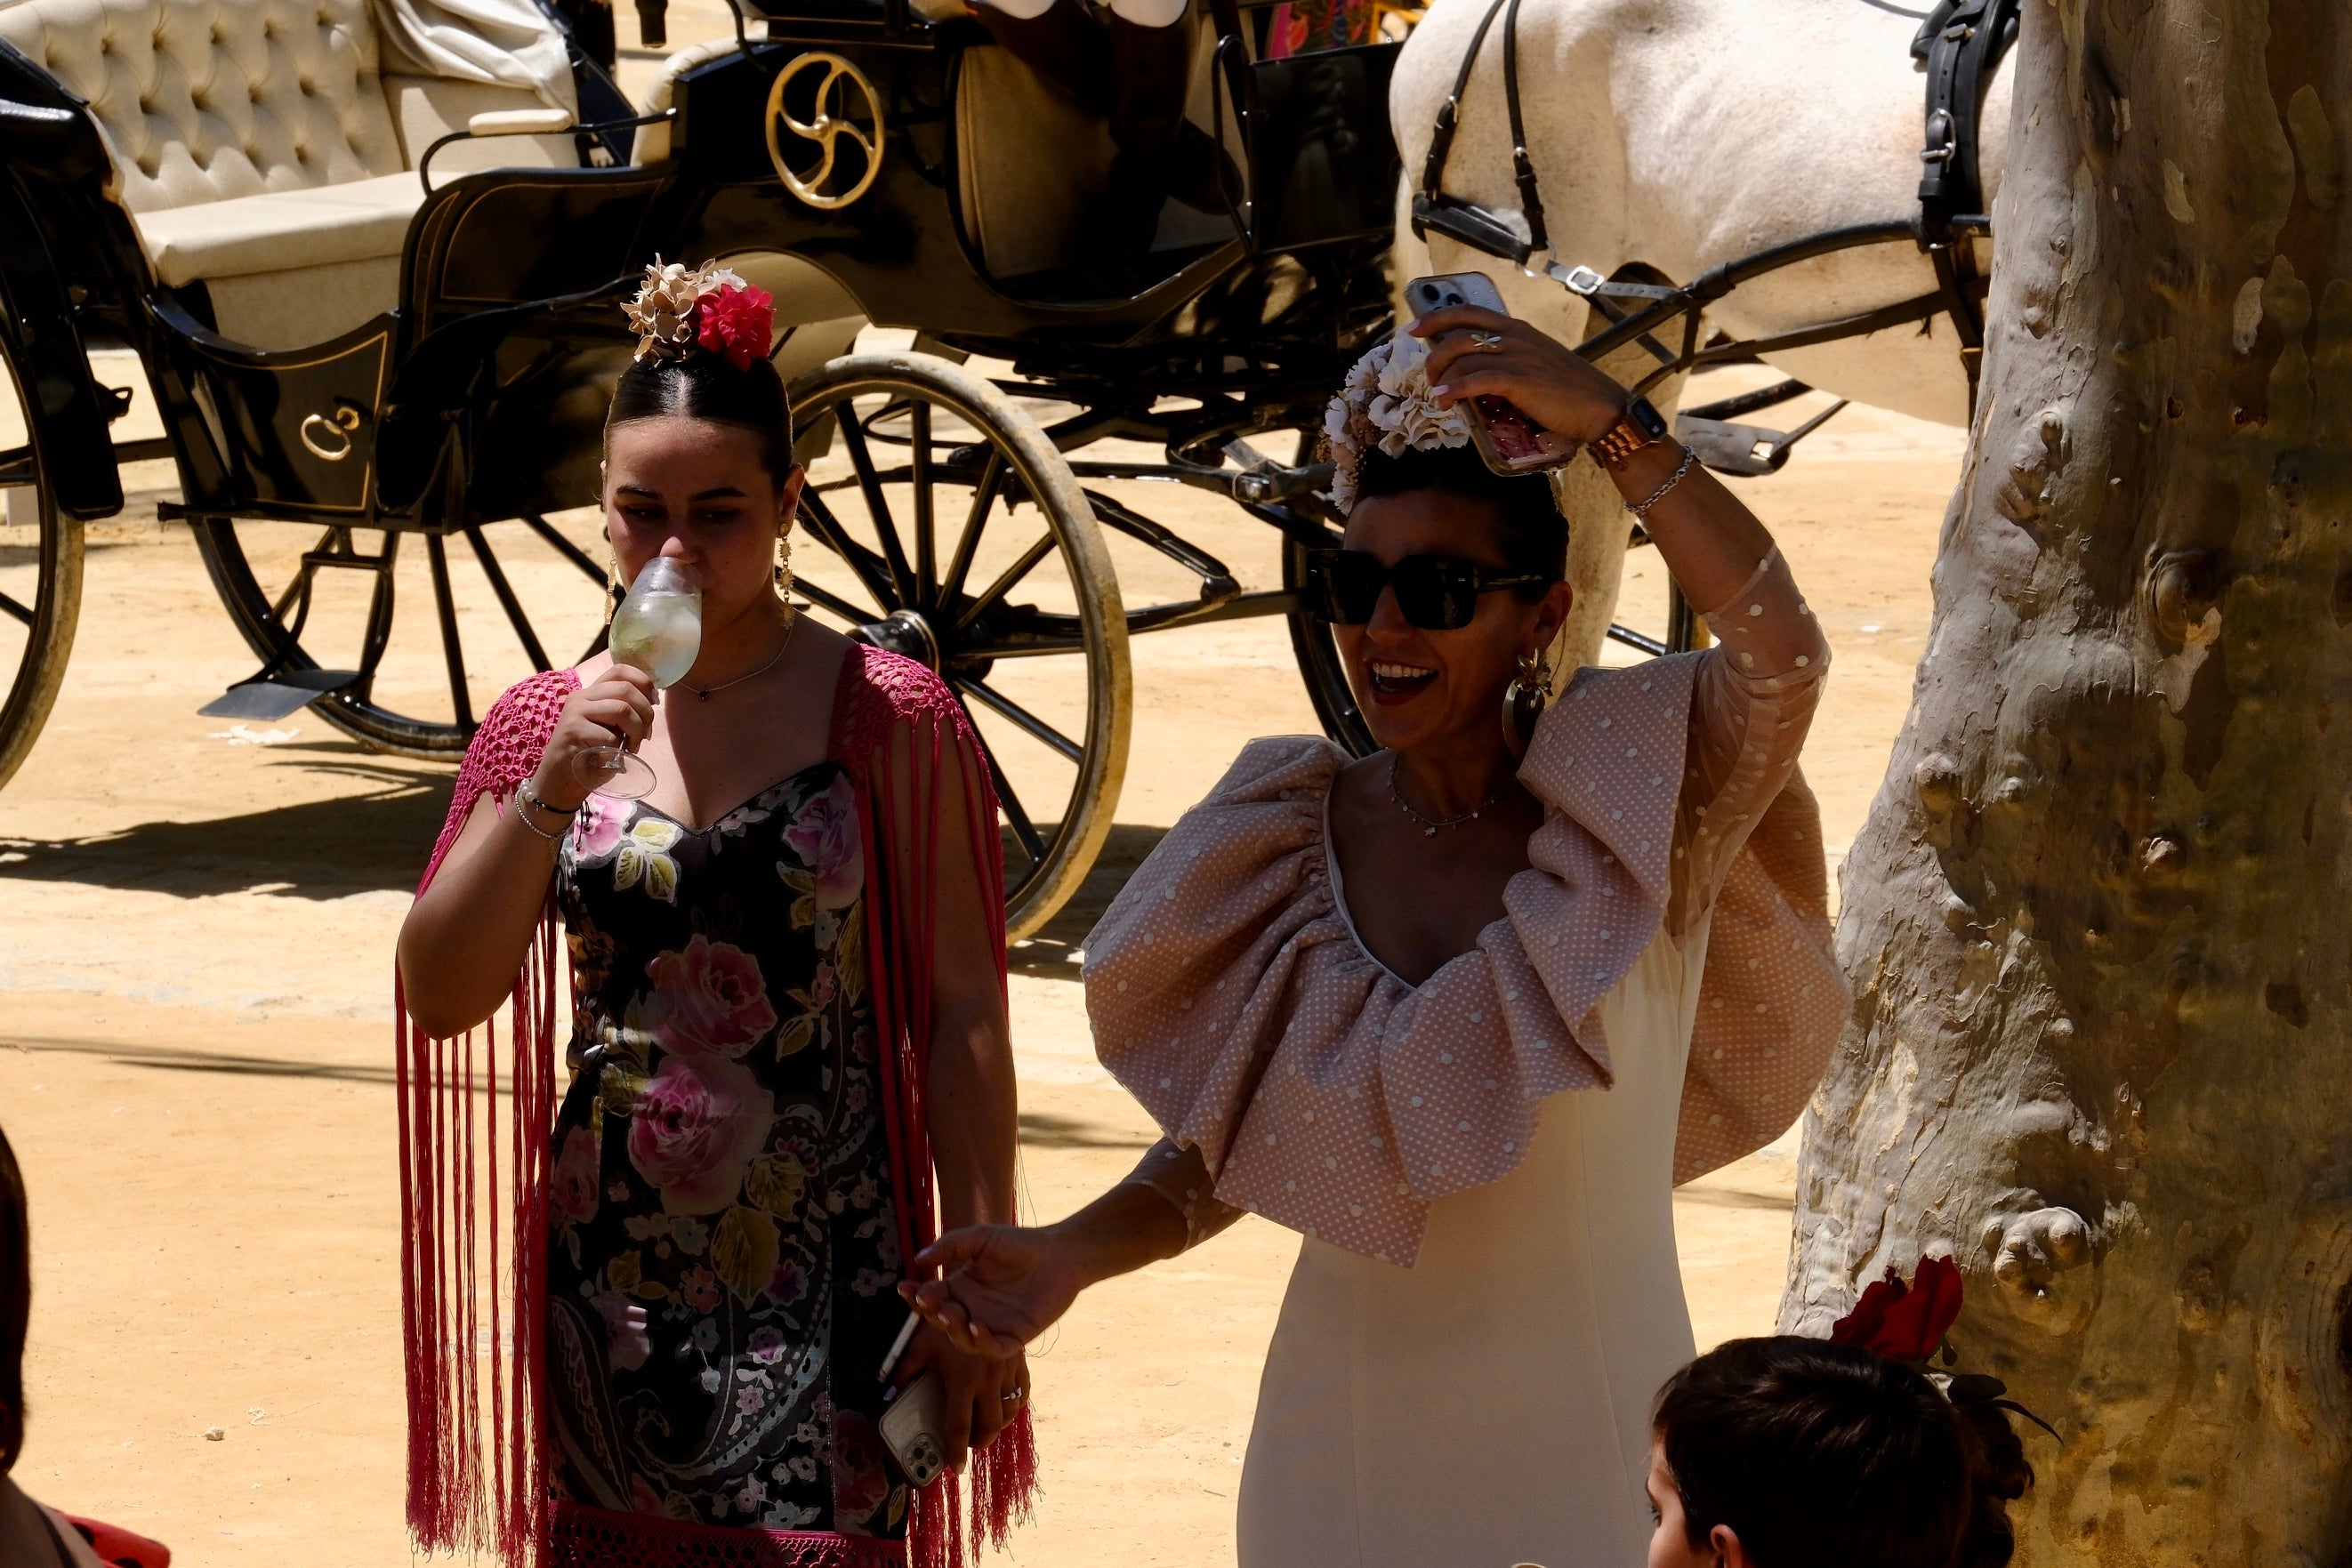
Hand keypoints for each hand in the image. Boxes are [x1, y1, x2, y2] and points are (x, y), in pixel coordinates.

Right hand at [529, 664, 656, 811]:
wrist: (559, 782)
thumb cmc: (590, 756)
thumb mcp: (609, 728)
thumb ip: (624, 712)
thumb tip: (653, 701)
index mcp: (591, 693)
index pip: (620, 670)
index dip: (643, 682)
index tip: (654, 702)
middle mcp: (581, 697)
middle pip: (626, 689)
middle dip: (646, 712)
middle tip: (645, 734)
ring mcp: (575, 712)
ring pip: (621, 709)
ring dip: (636, 731)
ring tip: (632, 746)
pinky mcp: (572, 731)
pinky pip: (610, 736)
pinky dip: (619, 749)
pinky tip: (614, 757)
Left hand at [891, 1322, 1029, 1471]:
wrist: (980, 1293)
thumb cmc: (945, 1318)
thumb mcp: (920, 1343)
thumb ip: (904, 1370)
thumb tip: (887, 1393)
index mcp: (963, 1381)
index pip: (959, 1427)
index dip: (956, 1450)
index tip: (955, 1467)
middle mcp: (988, 1381)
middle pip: (989, 1426)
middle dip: (979, 1442)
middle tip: (969, 1447)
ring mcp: (1007, 1372)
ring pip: (1008, 1413)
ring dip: (997, 1426)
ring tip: (984, 1429)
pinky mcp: (1019, 1362)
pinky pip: (1022, 1393)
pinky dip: (1014, 1405)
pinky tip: (1005, 1406)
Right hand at [897, 1224, 1086, 1358]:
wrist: (1060, 1255)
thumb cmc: (1021, 1244)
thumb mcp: (981, 1238)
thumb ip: (950, 1245)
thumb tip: (918, 1259)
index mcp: (960, 1289)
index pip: (930, 1297)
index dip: (914, 1295)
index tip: (904, 1287)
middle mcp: (971, 1311)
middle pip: (942, 1321)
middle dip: (932, 1313)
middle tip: (928, 1301)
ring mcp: (991, 1327)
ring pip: (963, 1340)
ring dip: (953, 1330)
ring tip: (951, 1313)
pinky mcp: (1014, 1338)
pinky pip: (993, 1349)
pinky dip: (982, 1342)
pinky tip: (977, 1326)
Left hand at [1410, 304, 1629, 445]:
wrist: (1598, 405)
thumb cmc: (1568, 390)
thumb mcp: (1535, 363)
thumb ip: (1508, 361)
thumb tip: (1476, 375)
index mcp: (1516, 328)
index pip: (1468, 312)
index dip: (1436, 317)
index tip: (1414, 328)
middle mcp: (1514, 335)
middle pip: (1457, 333)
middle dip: (1434, 355)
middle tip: (1428, 376)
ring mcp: (1516, 355)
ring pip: (1461, 356)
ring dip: (1441, 376)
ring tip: (1436, 395)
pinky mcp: (1518, 379)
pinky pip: (1475, 380)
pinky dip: (1454, 390)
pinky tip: (1444, 401)